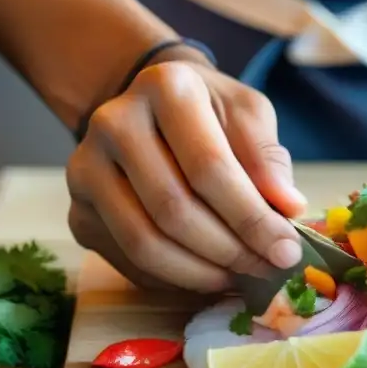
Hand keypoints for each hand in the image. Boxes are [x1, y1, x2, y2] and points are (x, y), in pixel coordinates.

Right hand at [66, 60, 307, 291]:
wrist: (154, 112)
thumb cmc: (210, 114)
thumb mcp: (249, 116)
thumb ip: (268, 158)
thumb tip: (288, 208)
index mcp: (164, 88)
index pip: (209, 167)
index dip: (251, 217)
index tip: (286, 249)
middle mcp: (114, 123)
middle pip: (173, 209)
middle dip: (229, 250)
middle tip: (267, 268)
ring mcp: (86, 170)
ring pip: (144, 243)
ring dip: (200, 272)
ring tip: (239, 275)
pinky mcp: (79, 213)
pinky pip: (127, 262)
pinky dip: (174, 279)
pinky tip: (206, 273)